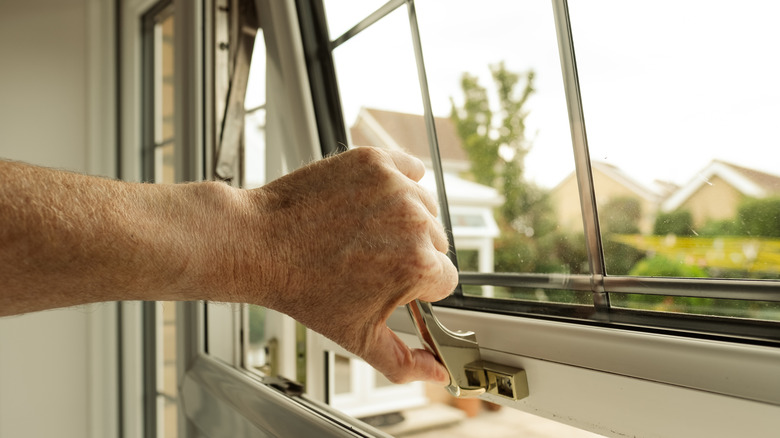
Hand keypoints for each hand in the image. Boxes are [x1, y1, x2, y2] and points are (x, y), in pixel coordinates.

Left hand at [228, 147, 457, 383]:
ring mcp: (395, 187)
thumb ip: (405, 362)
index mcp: (419, 266)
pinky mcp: (376, 161)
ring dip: (405, 220)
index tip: (390, 284)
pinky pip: (409, 170)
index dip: (417, 288)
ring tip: (365, 234)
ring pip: (425, 208)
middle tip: (370, 261)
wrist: (259, 243)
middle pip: (436, 244)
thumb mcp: (357, 337)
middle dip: (411, 254)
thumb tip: (438, 375)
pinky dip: (399, 183)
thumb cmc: (302, 289)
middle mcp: (415, 222)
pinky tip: (373, 202)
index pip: (444, 280)